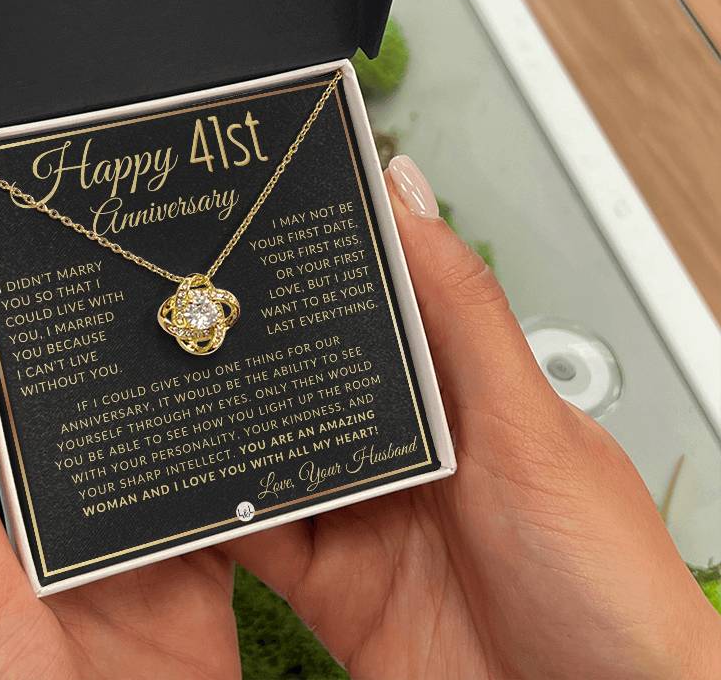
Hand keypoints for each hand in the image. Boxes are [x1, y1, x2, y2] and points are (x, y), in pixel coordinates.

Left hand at [0, 255, 239, 679]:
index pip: (16, 361)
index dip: (39, 286)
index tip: (78, 209)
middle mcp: (68, 502)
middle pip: (111, 389)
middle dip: (144, 323)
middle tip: (187, 239)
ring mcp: (141, 536)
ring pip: (178, 432)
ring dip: (205, 380)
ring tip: (242, 297)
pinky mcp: (205, 572)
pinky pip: (233, 493)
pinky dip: (253, 451)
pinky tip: (280, 396)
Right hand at [224, 155, 720, 679]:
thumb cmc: (602, 579)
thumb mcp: (527, 425)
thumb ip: (462, 309)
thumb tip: (407, 191)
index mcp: (456, 388)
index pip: (374, 297)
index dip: (320, 252)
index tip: (257, 209)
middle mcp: (404, 444)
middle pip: (310, 375)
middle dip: (252, 340)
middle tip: (187, 296)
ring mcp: (364, 512)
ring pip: (272, 449)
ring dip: (226, 424)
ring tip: (171, 379)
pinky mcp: (330, 583)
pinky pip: (257, 534)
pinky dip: (215, 512)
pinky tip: (186, 482)